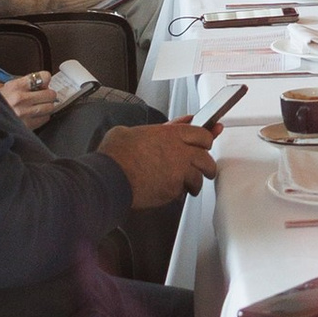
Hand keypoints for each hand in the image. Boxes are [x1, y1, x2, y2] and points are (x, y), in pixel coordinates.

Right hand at [0, 72, 61, 127]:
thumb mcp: (4, 87)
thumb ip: (22, 83)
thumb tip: (42, 82)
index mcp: (15, 86)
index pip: (43, 77)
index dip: (45, 80)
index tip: (43, 83)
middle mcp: (20, 99)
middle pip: (50, 94)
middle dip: (47, 95)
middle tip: (41, 97)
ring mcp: (24, 113)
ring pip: (50, 107)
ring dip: (45, 107)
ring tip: (36, 107)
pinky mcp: (26, 126)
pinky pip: (45, 119)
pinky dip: (42, 117)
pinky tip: (33, 116)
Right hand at [98, 119, 221, 209]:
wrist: (109, 178)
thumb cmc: (117, 154)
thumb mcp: (137, 130)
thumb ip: (164, 127)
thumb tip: (178, 123)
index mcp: (172, 135)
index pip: (203, 134)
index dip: (207, 138)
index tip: (208, 140)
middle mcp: (180, 153)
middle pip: (207, 159)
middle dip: (207, 165)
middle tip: (205, 168)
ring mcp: (178, 174)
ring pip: (198, 178)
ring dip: (195, 182)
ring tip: (189, 184)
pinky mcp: (172, 191)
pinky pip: (183, 192)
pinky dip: (179, 193)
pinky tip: (171, 190)